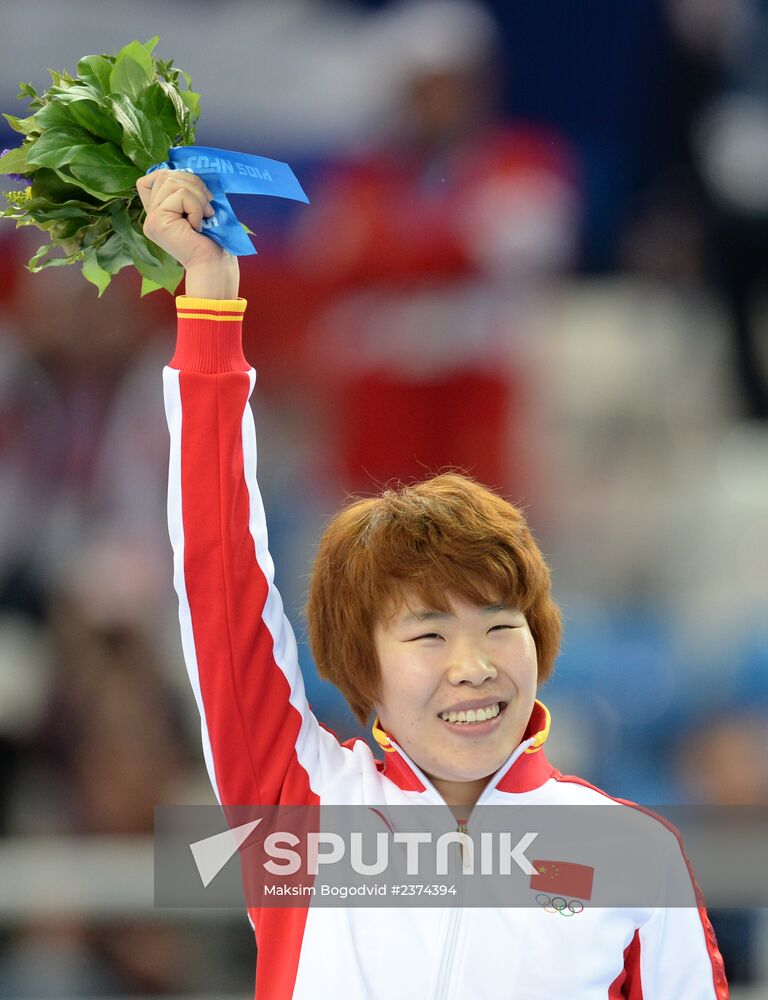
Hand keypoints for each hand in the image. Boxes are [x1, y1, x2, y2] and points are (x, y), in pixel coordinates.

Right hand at [136, 170, 239, 297]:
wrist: (215, 264)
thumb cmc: (213, 240)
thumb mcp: (198, 208)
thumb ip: (186, 191)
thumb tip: (188, 168)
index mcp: (157, 212)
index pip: (152, 178)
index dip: (173, 175)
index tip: (195, 192)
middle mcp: (150, 216)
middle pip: (163, 175)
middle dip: (192, 182)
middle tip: (208, 205)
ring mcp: (151, 219)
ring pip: (171, 182)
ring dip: (197, 196)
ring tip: (205, 216)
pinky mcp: (157, 222)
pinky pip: (180, 195)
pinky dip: (196, 206)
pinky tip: (199, 225)